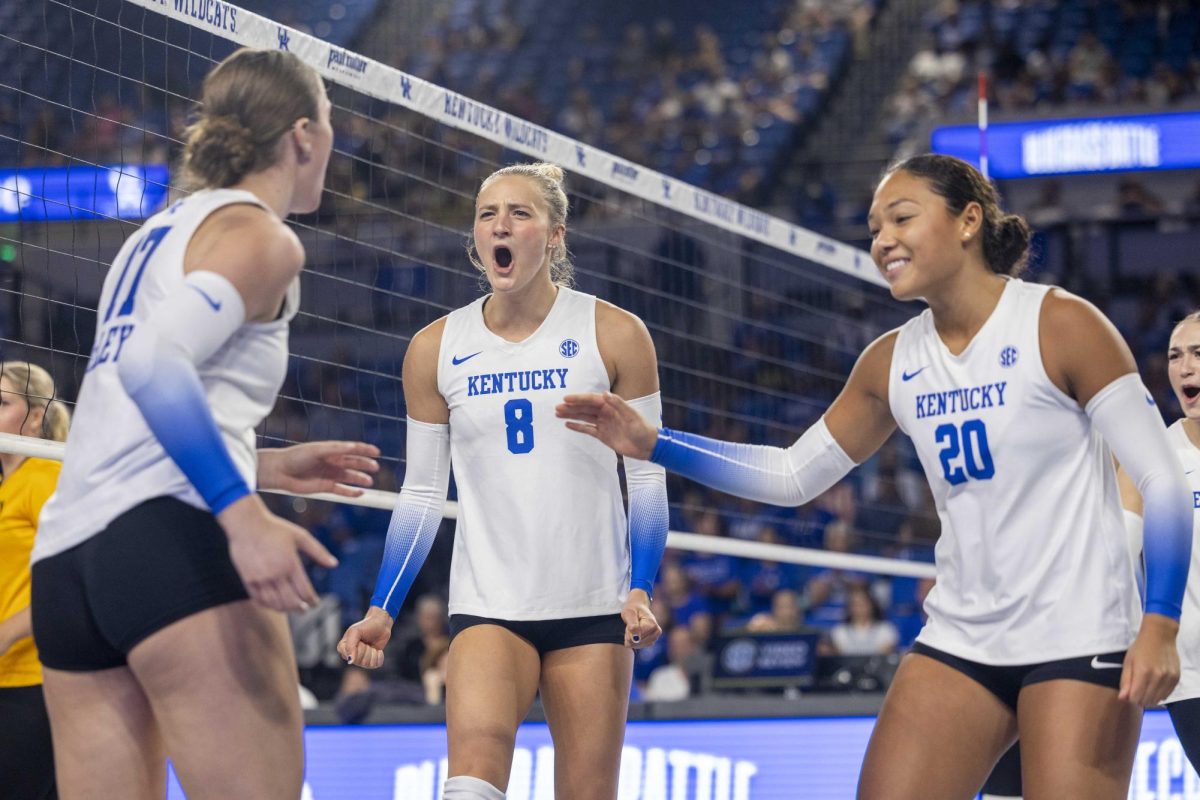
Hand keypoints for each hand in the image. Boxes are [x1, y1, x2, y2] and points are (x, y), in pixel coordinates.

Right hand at [219, 495, 337, 612]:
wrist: (246, 524)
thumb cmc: (276, 529)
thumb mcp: (300, 536)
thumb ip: (318, 551)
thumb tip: (334, 564)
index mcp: (290, 564)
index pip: (304, 591)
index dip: (312, 600)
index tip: (315, 603)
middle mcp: (275, 574)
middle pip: (290, 601)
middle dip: (300, 608)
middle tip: (304, 609)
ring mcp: (260, 578)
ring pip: (274, 603)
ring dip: (285, 609)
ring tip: (291, 608)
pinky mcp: (248, 579)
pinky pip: (259, 599)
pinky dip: (268, 605)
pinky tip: (274, 604)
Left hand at [257, 441, 379, 497]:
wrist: (279, 472)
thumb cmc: (296, 457)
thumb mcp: (317, 450)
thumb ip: (335, 449)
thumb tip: (354, 447)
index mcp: (331, 450)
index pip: (352, 449)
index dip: (365, 450)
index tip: (377, 452)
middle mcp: (332, 462)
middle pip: (353, 463)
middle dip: (365, 465)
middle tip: (376, 467)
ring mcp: (329, 475)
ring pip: (349, 477)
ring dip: (360, 479)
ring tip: (370, 482)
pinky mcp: (325, 487)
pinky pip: (342, 490)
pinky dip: (351, 492)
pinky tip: (360, 493)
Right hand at [337, 606, 394, 668]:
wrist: (380, 624)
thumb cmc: (366, 626)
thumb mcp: (355, 632)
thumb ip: (350, 646)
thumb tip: (350, 662)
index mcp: (343, 648)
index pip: (351, 657)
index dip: (358, 648)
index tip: (360, 639)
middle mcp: (351, 656)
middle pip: (359, 661)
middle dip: (366, 650)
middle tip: (366, 641)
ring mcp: (361, 660)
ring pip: (368, 664)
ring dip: (373, 653)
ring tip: (371, 645)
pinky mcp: (372, 662)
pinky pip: (376, 665)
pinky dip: (379, 656)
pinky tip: (378, 650)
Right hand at [555, 392, 657, 459]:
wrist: (647, 446)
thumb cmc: (642, 428)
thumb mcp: (631, 415)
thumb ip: (618, 404)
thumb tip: (604, 393)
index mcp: (611, 405)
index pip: (592, 400)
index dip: (579, 399)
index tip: (566, 398)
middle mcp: (606, 413)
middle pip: (585, 408)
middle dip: (571, 407)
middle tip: (557, 407)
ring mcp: (603, 424)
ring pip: (584, 417)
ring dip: (571, 415)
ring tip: (557, 413)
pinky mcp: (602, 435)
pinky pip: (587, 429)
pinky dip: (577, 427)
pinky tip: (567, 424)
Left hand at [621, 589, 661, 649]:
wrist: (638, 607)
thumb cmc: (633, 609)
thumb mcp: (629, 613)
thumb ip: (632, 625)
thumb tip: (635, 638)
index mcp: (652, 624)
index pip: (636, 636)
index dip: (629, 630)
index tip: (630, 621)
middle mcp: (656, 632)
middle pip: (636, 642)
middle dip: (629, 634)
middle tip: (631, 624)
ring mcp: (654, 638)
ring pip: (636, 645)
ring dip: (630, 637)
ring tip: (633, 627)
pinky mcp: (650, 642)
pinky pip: (637, 646)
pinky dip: (632, 640)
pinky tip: (634, 632)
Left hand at [1119, 613, 1180, 706]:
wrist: (1159, 636)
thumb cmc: (1140, 648)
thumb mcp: (1128, 662)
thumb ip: (1125, 681)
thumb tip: (1123, 698)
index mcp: (1143, 672)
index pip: (1136, 697)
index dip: (1130, 698)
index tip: (1129, 694)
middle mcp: (1158, 676)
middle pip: (1147, 700)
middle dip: (1139, 699)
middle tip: (1136, 692)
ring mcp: (1169, 678)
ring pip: (1158, 699)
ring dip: (1150, 698)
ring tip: (1145, 689)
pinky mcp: (1176, 678)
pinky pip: (1167, 694)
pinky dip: (1159, 694)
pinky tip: (1154, 687)